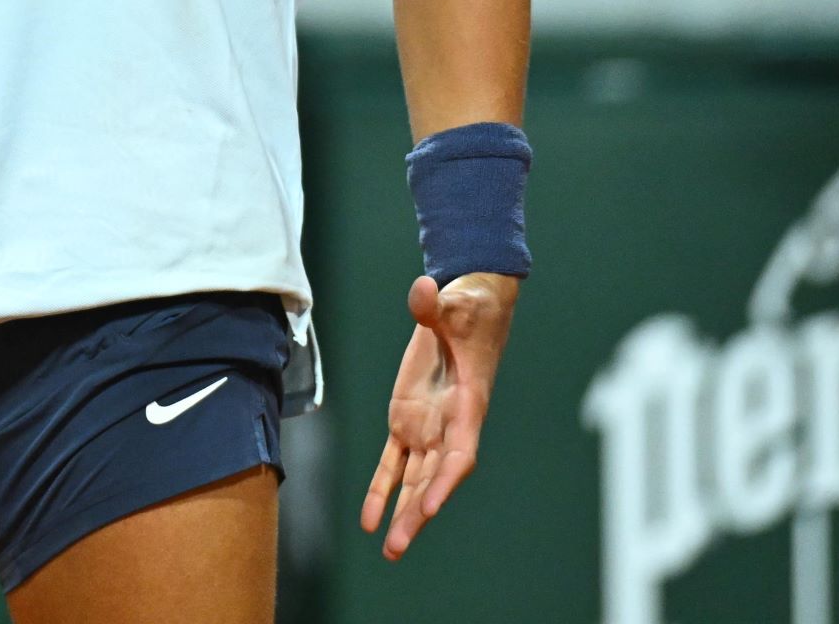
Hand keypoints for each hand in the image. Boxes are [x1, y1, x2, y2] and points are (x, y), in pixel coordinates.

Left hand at [361, 272, 518, 560]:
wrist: (466, 304)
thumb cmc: (469, 306)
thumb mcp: (456, 302)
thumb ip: (435, 304)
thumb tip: (423, 288)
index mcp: (467, 405)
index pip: (458, 454)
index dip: (444, 482)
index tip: (428, 507)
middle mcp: (450, 425)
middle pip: (433, 479)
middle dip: (417, 514)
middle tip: (397, 546)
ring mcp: (428, 425)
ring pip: (414, 479)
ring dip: (402, 513)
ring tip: (390, 550)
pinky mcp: (407, 420)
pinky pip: (393, 462)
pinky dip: (382, 489)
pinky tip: (370, 520)